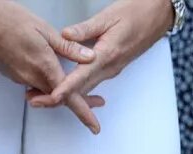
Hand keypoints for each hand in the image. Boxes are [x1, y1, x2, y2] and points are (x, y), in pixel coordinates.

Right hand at [0, 0, 105, 132]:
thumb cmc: (5, 16)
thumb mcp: (44, 29)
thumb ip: (68, 47)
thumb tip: (89, 58)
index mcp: (43, 66)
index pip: (68, 97)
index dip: (84, 113)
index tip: (94, 127)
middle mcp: (30, 77)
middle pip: (60, 98)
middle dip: (80, 101)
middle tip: (98, 101)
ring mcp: (19, 77)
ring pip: (46, 91)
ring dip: (62, 92)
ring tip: (79, 86)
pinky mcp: (11, 73)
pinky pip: (34, 84)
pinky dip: (47, 83)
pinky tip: (52, 72)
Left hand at [26, 0, 173, 110]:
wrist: (158, 16)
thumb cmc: (137, 13)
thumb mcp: (108, 17)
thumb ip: (85, 29)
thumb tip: (65, 35)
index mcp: (108, 54)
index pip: (83, 75)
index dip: (67, 87)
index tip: (53, 95)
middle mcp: (110, 67)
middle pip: (82, 89)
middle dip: (58, 97)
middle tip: (34, 100)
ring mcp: (111, 69)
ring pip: (86, 88)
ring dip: (66, 95)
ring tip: (42, 95)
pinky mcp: (111, 67)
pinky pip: (91, 82)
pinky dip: (76, 87)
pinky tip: (64, 87)